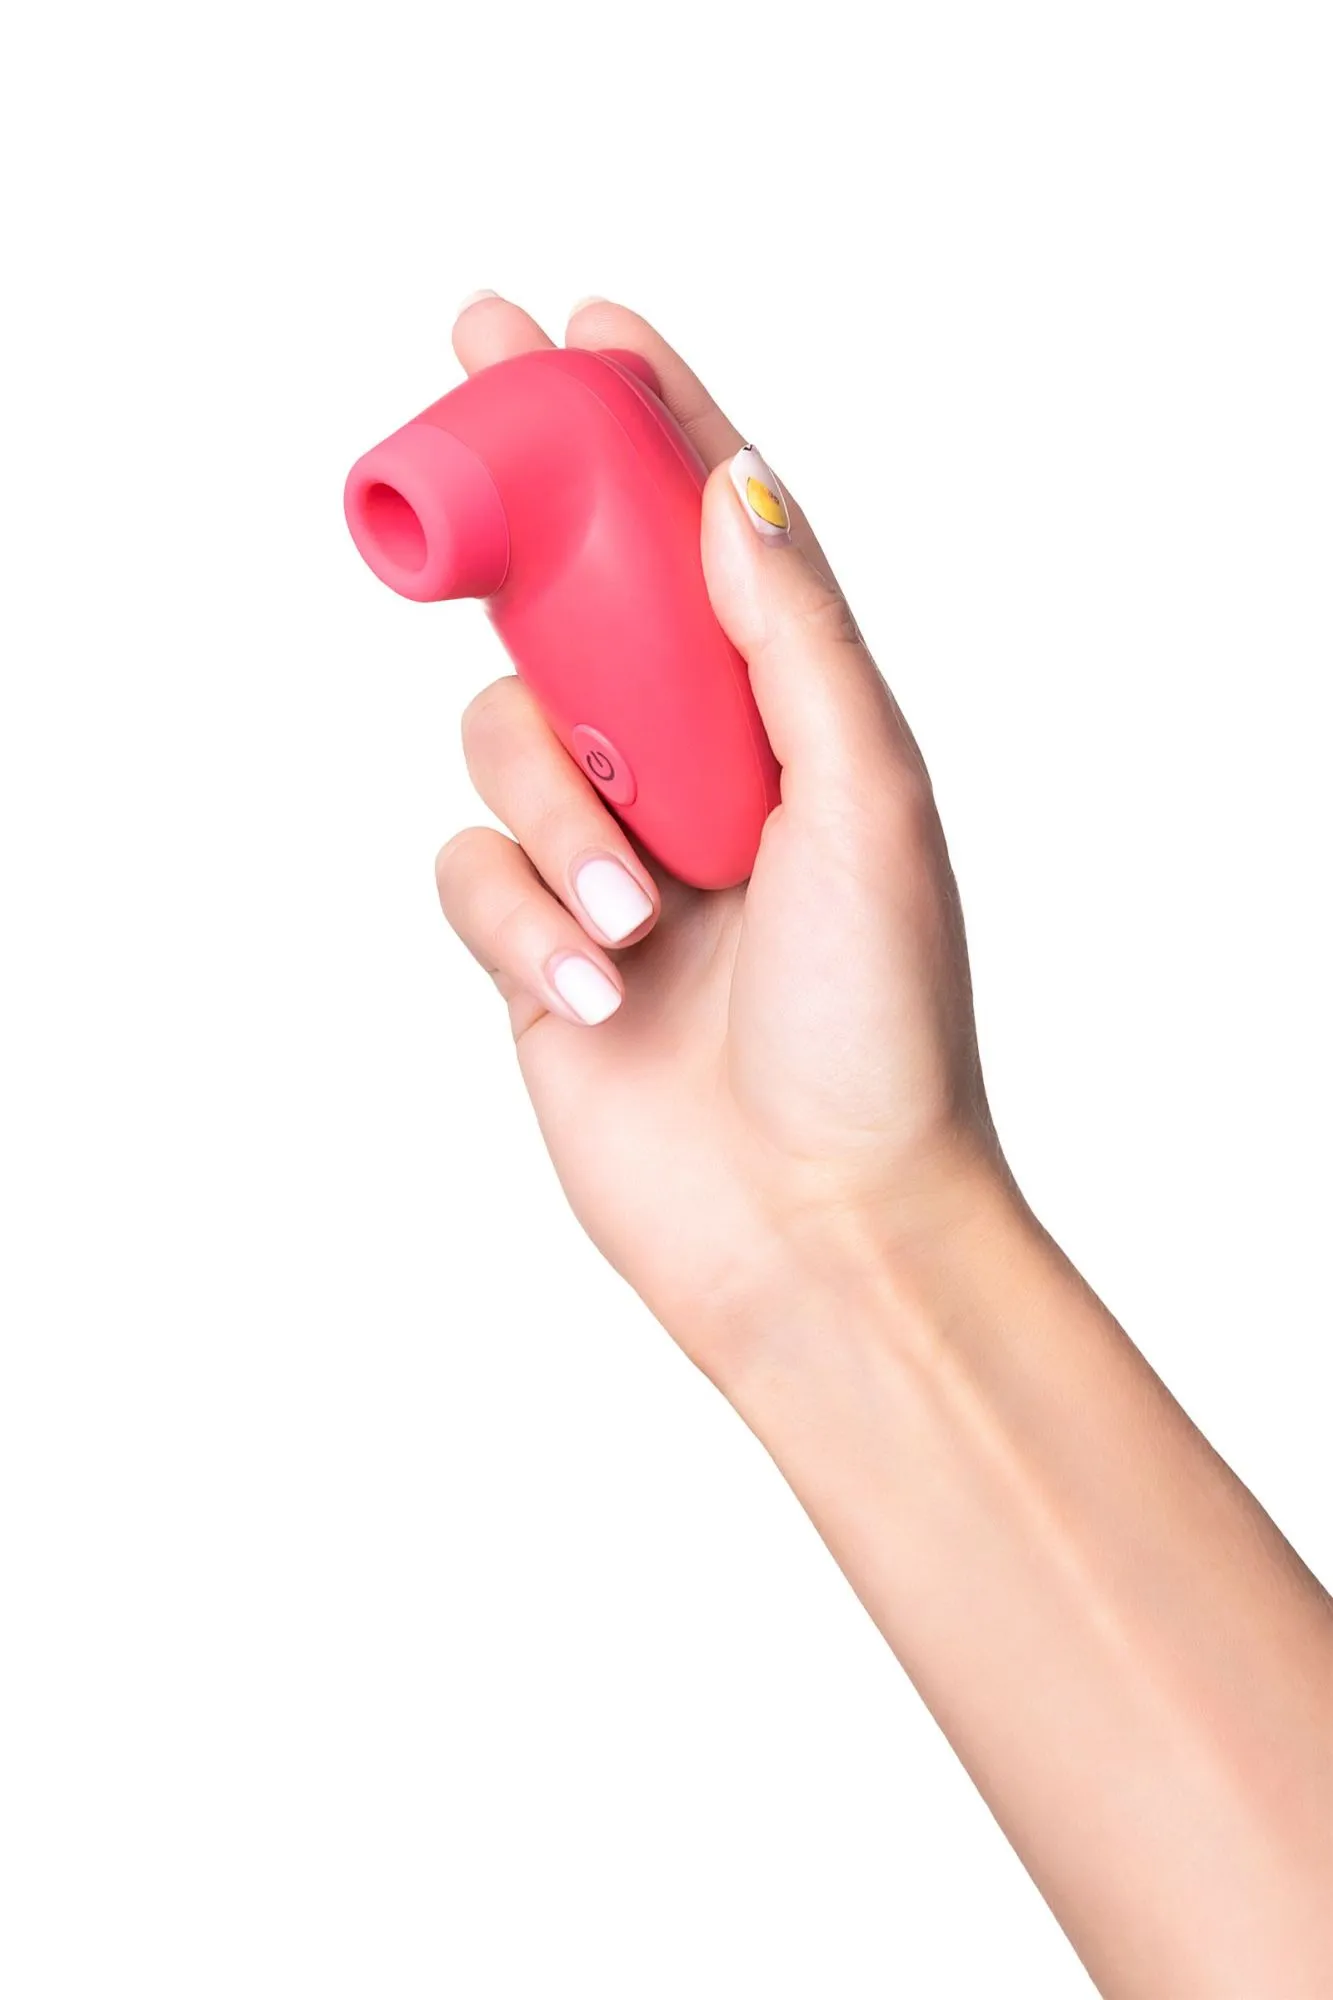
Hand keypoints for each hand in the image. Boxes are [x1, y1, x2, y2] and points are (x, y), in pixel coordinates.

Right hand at [436, 295, 997, 1372]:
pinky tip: (589, 989)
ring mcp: (611, 859)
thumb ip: (792, 641)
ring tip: (636, 917)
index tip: (590, 331)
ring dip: (554, 818)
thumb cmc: (878, 1029)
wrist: (818, 1228)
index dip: (654, 432)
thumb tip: (736, 487)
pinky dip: (518, 919)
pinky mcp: (535, 944)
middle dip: (525, 503)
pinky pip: (469, 870)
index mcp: (794, 730)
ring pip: (502, 738)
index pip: (715, 549)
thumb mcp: (866, 803)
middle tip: (468, 377)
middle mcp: (696, 778)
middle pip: (582, 604)